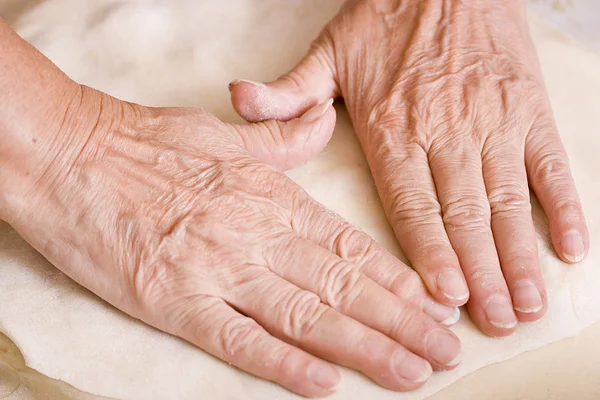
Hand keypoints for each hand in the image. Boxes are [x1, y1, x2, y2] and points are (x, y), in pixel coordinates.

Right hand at [2, 80, 461, 395]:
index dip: (396, 279)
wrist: (69, 153)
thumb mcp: (225, 131)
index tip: (433, 305)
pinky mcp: (175, 301)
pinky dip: (285, 364)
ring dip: (364, 348)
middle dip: (400, 323)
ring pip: (307, 315)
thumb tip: (322, 124)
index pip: (350, 245)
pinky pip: (240, 337)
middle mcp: (255, 234)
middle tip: (444, 352)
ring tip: (411, 373)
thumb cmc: (146, 140)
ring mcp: (218, 269)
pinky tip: (326, 384)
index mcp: (270, 195)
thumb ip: (281, 137)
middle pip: (343, 285)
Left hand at [229, 0, 589, 335]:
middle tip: (492, 325)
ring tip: (526, 305)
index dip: (431, 254)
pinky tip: (570, 249)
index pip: (413, 205)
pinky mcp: (527, 108)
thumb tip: (238, 101)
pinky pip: (548, 164)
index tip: (445, 299)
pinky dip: (564, 207)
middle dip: (481, 276)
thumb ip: (287, 92)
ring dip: (519, 257)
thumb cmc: (386, 20)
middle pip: (464, 216)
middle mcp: (446, 132)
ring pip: (508, 200)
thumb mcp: (327, 54)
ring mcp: (492, 122)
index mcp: (394, 129)